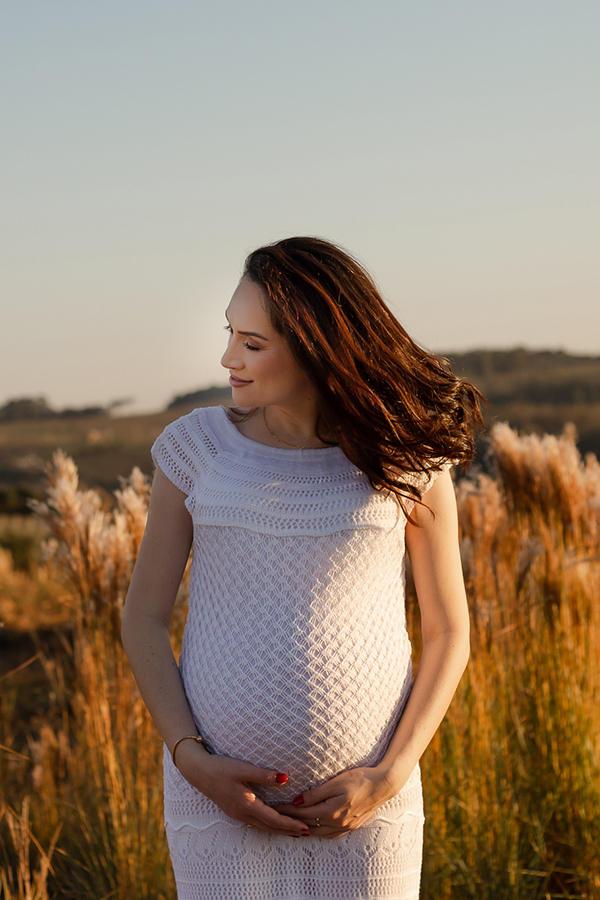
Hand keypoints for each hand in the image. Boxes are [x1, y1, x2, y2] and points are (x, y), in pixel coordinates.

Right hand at [175, 742, 309, 837]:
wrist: (198, 771)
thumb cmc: (221, 768)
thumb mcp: (243, 769)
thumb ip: (264, 775)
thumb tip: (285, 778)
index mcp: (246, 805)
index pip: (273, 819)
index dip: (290, 824)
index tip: (306, 827)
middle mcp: (242, 814)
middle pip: (270, 827)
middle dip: (288, 831)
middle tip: (307, 834)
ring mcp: (237, 814)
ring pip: (262, 827)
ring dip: (279, 830)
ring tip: (294, 832)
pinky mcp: (234, 810)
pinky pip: (256, 823)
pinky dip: (269, 825)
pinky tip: (273, 823)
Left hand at [275, 766, 403, 838]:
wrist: (383, 785)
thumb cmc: (359, 779)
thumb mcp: (335, 782)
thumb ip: (315, 794)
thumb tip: (296, 801)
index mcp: (332, 812)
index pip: (302, 813)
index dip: (286, 810)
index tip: (273, 807)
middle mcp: (337, 824)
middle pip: (307, 826)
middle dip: (290, 821)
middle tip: (275, 817)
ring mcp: (344, 827)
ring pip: (317, 833)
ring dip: (302, 829)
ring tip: (288, 824)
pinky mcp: (350, 827)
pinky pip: (329, 835)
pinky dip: (316, 832)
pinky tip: (311, 828)